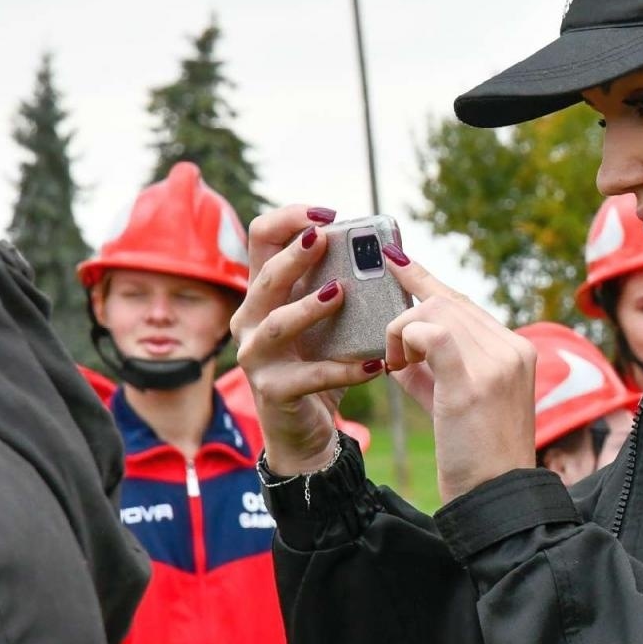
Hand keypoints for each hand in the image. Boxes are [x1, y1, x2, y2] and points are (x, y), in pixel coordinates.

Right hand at [230, 206, 383, 473]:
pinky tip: (375, 365)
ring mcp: (256, 356)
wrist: (306, 429)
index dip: (288, 219)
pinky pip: (310, 376)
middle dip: (293, 256)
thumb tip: (393, 251)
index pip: (261, 240)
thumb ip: (345, 286)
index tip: (325, 214)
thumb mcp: (330, 321)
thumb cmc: (320, 362)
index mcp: (264, 292)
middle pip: (264, 277)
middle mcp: (250, 319)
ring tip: (340, 293)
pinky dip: (344, 369)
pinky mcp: (273, 391)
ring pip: (275, 323)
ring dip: (308, 306)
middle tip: (322, 237)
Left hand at [381, 254, 536, 503]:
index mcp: (517, 350)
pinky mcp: (473, 381)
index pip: (464, 302)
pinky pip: (430, 331)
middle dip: (407, 319)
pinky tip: (399, 365)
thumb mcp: (456, 400)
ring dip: (401, 335)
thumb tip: (399, 345)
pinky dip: (405, 339)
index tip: (396, 260)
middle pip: (446, 301)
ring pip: (434, 311)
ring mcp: (496, 363)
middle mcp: (512, 348)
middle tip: (392, 355)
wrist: (496, 496)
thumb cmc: (476, 454)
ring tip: (398, 368)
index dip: (426, 280)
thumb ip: (433, 368)